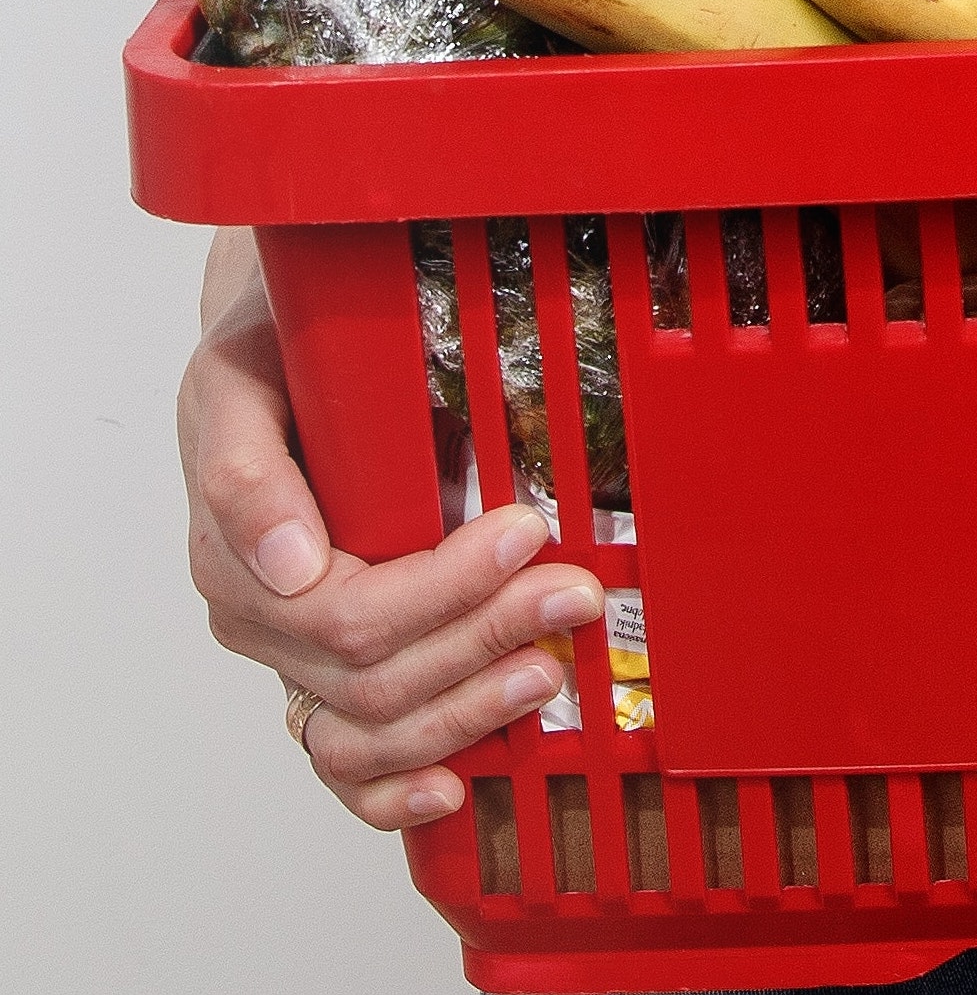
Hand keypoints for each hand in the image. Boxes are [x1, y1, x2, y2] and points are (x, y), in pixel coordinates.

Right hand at [179, 228, 604, 830]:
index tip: (527, 533)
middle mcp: (261, 614)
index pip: (346, 610)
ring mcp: (290, 653)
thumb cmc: (266, 360)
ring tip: (548, 668)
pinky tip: (453, 786)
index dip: (447, 585)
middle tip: (573, 592)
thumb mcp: (241, 378)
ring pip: (369, 728)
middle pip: (374, 672)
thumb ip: (248, 468)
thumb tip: (291, 562)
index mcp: (237, 548)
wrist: (276, 355)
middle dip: (486, 635)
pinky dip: (396, 788)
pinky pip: (345, 762)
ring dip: (467, 709)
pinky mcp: (321, 673)